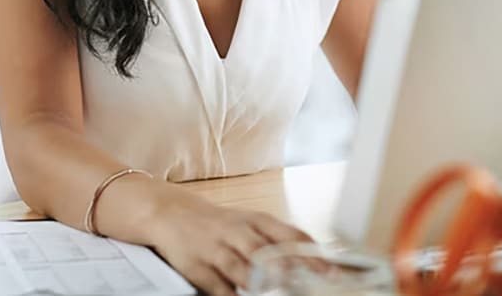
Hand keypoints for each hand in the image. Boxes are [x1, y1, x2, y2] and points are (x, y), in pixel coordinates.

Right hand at [144, 185, 312, 295]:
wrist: (170, 213)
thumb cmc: (220, 223)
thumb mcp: (250, 223)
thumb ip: (280, 242)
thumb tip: (320, 265)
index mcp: (255, 220)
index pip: (287, 234)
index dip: (310, 254)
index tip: (330, 273)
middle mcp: (235, 231)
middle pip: (262, 250)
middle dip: (282, 269)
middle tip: (303, 285)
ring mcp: (214, 248)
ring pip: (238, 267)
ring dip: (256, 282)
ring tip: (272, 292)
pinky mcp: (196, 266)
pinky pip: (216, 285)